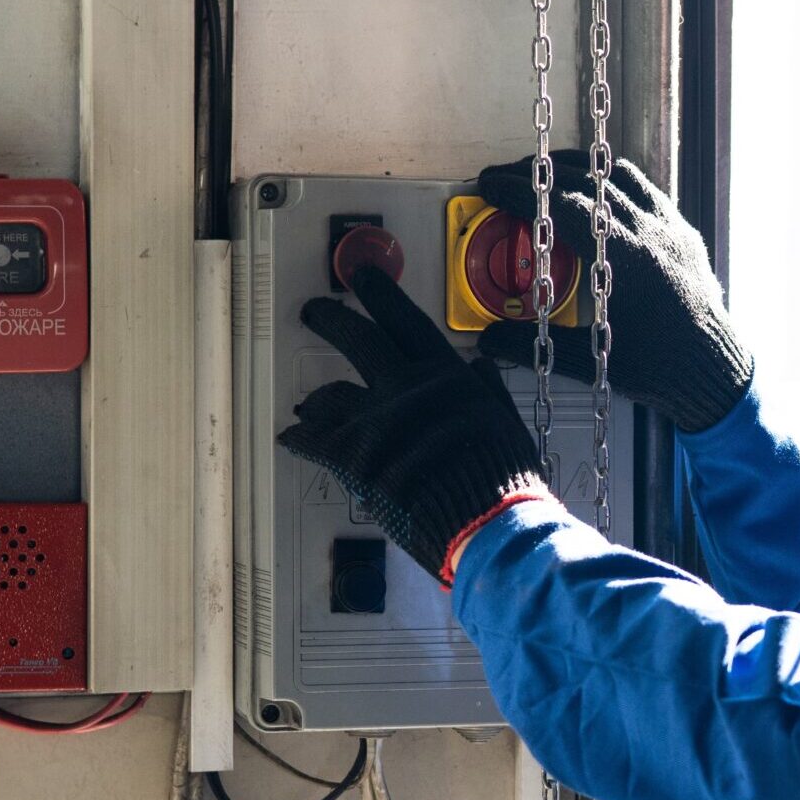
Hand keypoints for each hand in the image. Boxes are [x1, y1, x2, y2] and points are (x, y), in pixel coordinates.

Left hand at [279, 265, 549, 585]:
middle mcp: (407, 386)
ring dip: (317, 399)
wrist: (485, 523)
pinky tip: (291, 438)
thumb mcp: (508, 424)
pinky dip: (300, 439)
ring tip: (307, 405)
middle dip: (332, 320)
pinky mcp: (352, 455)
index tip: (364, 276)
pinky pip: (312, 440)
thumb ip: (489, 392)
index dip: (383, 296)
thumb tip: (479, 365)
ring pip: (330, 394)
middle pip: (359, 340)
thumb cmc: (503, 480)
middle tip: (315, 310)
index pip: (407, 323)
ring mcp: (375, 419)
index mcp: (446, 375)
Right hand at [476, 150, 753, 432]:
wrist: (713, 369)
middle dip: (540, 173)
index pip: (562, 204)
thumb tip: (489, 341)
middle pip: (585, 180)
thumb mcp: (587, 358)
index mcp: (623, 257)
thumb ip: (532, 347)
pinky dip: (613, 182)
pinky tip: (595, 192)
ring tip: (548, 175)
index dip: (519, 191)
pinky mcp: (682, 230)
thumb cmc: (658, 366)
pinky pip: (645, 189)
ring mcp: (669, 226)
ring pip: (618, 175)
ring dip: (577, 168)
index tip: (491, 185)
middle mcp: (648, 231)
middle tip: (508, 178)